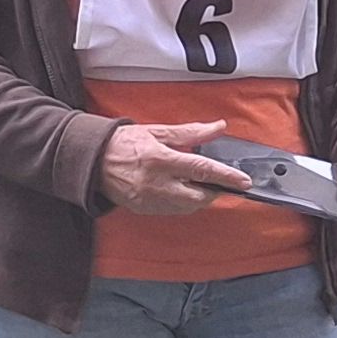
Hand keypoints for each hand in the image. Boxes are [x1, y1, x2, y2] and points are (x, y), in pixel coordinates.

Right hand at [97, 120, 253, 216]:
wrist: (92, 161)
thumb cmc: (123, 143)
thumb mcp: (157, 131)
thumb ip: (190, 132)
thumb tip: (216, 127)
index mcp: (161, 159)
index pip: (202, 169)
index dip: (226, 176)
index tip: (243, 181)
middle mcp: (157, 183)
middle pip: (199, 195)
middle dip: (214, 191)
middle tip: (219, 181)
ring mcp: (150, 199)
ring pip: (188, 206)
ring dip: (199, 197)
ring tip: (197, 183)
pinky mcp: (145, 209)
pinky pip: (173, 210)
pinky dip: (183, 202)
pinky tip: (180, 190)